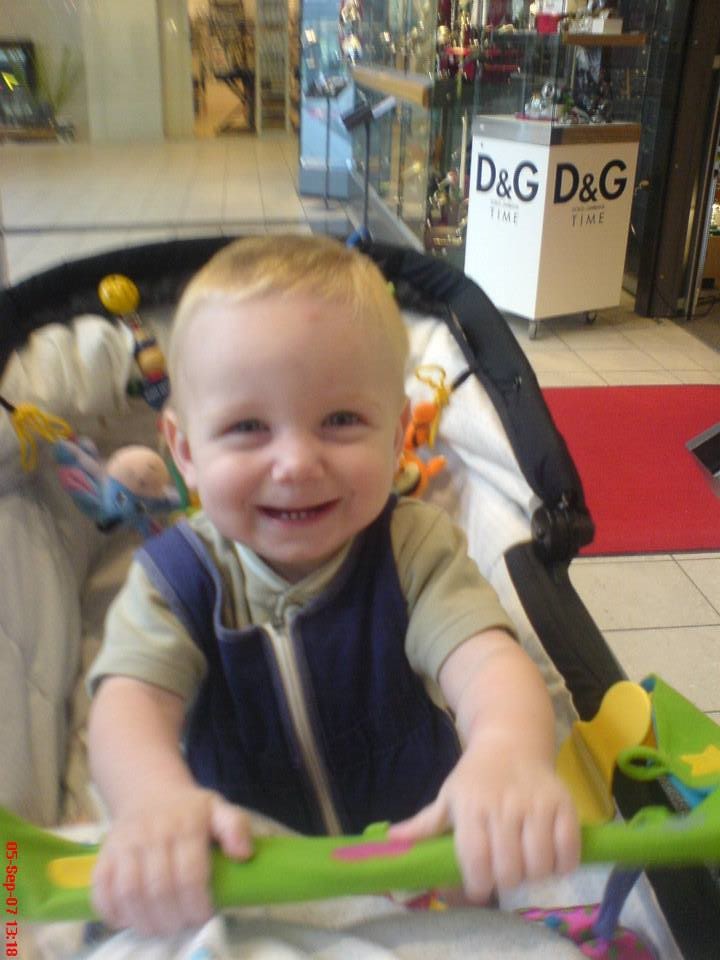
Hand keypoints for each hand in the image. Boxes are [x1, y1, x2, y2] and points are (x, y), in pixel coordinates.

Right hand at [91, 787, 251, 936]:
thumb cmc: (189, 809)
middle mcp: (152, 833)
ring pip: (129, 892)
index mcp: (186, 824)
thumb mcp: (219, 809)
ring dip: (145, 920)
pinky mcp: (104, 854)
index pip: (190, 874)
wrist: (148, 791)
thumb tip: (244, 854)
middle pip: (159, 889)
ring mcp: (125, 844)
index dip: (197, 904)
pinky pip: (101, 889)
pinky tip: (128, 919)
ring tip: (159, 928)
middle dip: (173, 918)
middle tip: (182, 925)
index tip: (203, 915)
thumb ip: (236, 827)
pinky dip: (112, 911)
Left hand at [389, 740, 579, 901]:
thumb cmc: (476, 775)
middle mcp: (503, 806)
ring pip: (539, 864)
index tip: (478, 888)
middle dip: (505, 882)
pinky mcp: (563, 803)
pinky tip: (551, 859)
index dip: (476, 884)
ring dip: (533, 875)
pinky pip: (568, 850)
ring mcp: (536, 805)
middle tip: (503, 875)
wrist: (511, 739)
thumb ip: (424, 824)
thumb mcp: (448, 795)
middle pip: (508, 869)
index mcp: (471, 806)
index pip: (475, 859)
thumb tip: (392, 841)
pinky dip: (562, 864)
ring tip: (526, 866)